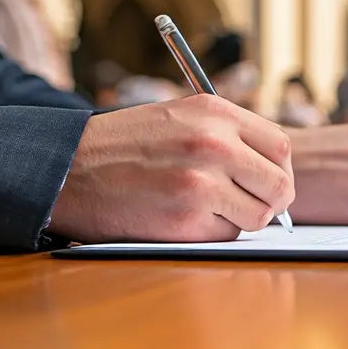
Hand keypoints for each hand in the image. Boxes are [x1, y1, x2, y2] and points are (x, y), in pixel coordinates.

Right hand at [48, 94, 293, 242]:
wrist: (66, 169)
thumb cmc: (125, 144)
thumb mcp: (180, 115)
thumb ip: (228, 133)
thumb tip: (273, 166)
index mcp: (215, 113)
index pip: (280, 147)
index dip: (279, 169)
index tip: (269, 180)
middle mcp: (214, 144)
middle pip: (279, 185)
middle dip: (271, 200)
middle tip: (253, 204)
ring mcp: (200, 184)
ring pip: (257, 215)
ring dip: (241, 219)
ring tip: (210, 208)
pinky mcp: (184, 221)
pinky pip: (225, 235)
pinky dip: (212, 233)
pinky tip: (184, 218)